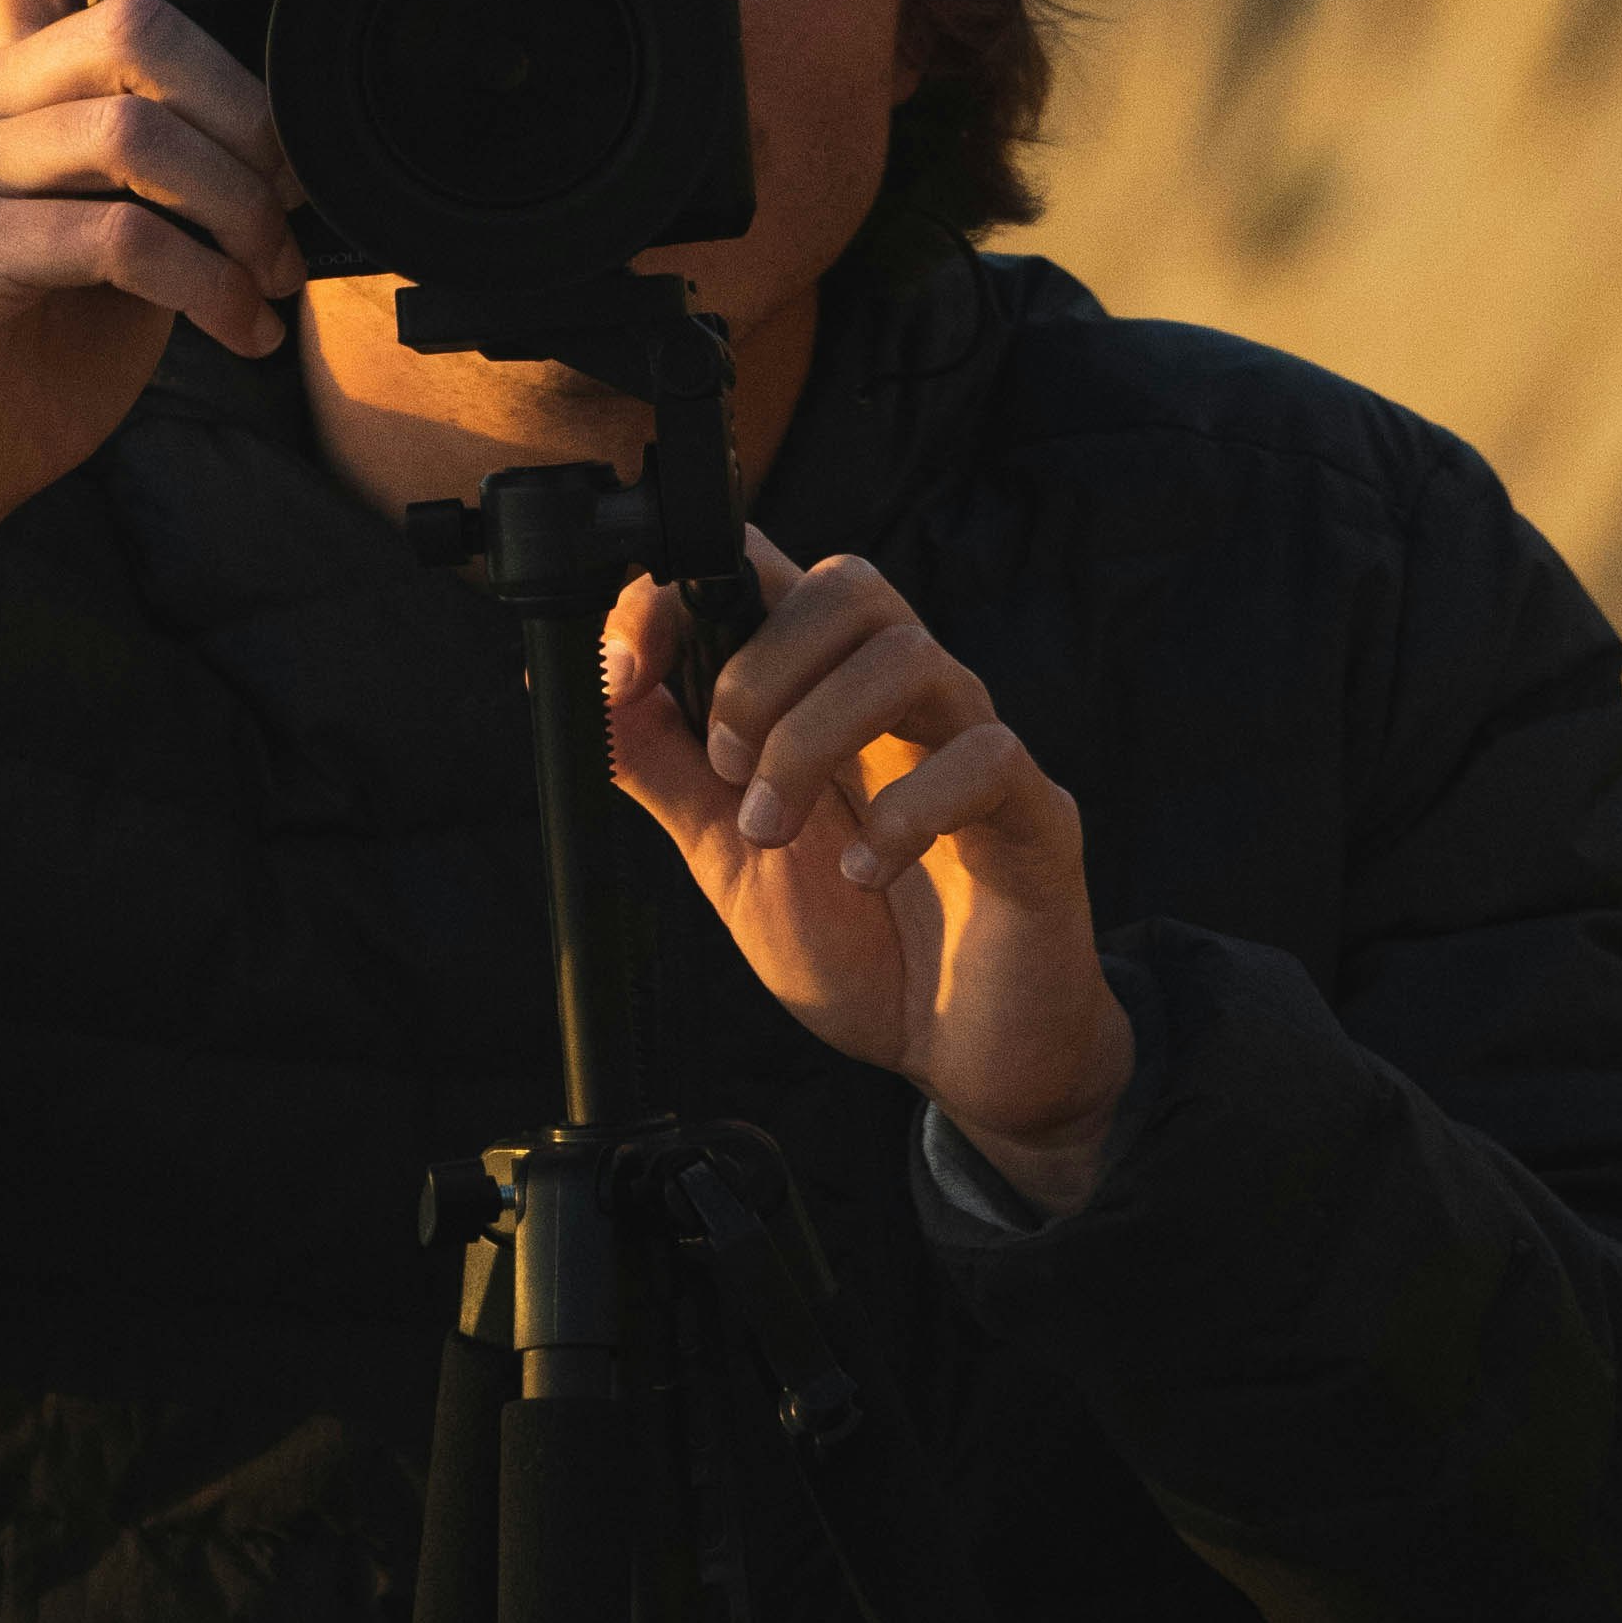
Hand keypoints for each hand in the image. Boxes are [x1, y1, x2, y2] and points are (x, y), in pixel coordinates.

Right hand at [0, 0, 303, 670]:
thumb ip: (169, 161)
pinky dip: (207, 284)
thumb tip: (298, 133)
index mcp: (8, 75)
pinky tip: (240, 332)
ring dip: (242, 212)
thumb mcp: (117, 231)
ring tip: (272, 280)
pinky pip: (116, 235)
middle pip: (133, 26)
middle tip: (293, 199)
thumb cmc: (33, 346)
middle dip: (250, 111)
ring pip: (136, 133)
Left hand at [604, 534, 1133, 1215]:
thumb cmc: (853, 940)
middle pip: (847, 584)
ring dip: (813, 739)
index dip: (684, 588)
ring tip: (775, 831)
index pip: (769, 569)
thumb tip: (587, 682)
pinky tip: (864, 873)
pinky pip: (986, 758)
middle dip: (758, 669)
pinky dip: (906, 811)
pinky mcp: (1035, 813)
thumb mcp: (723, 853)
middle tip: (725, 770)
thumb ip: (661, 766)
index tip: (625, 671)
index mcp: (827, 692)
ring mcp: (976, 745)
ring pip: (908, 654)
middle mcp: (907, 701)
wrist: (953, 1053)